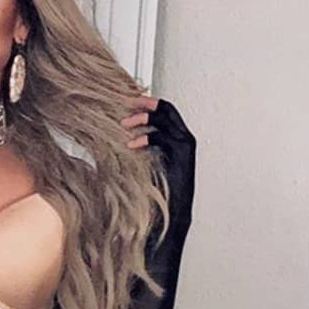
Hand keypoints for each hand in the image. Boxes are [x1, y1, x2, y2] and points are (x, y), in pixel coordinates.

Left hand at [121, 95, 195, 226]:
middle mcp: (186, 137)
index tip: (130, 99)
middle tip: (125, 102)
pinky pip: (161, 138)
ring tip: (123, 124)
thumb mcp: (149, 160)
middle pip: (167, 109)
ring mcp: (186, 145)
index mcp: (179, 137)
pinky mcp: (182, 155)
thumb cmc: (160, 187)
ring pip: (164, 120)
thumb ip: (143, 145)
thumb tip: (123, 132)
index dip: (149, 102)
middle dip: (146, 103)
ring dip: (141, 118)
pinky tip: (130, 144)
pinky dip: (144, 137)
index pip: (166, 110)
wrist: (175, 210)